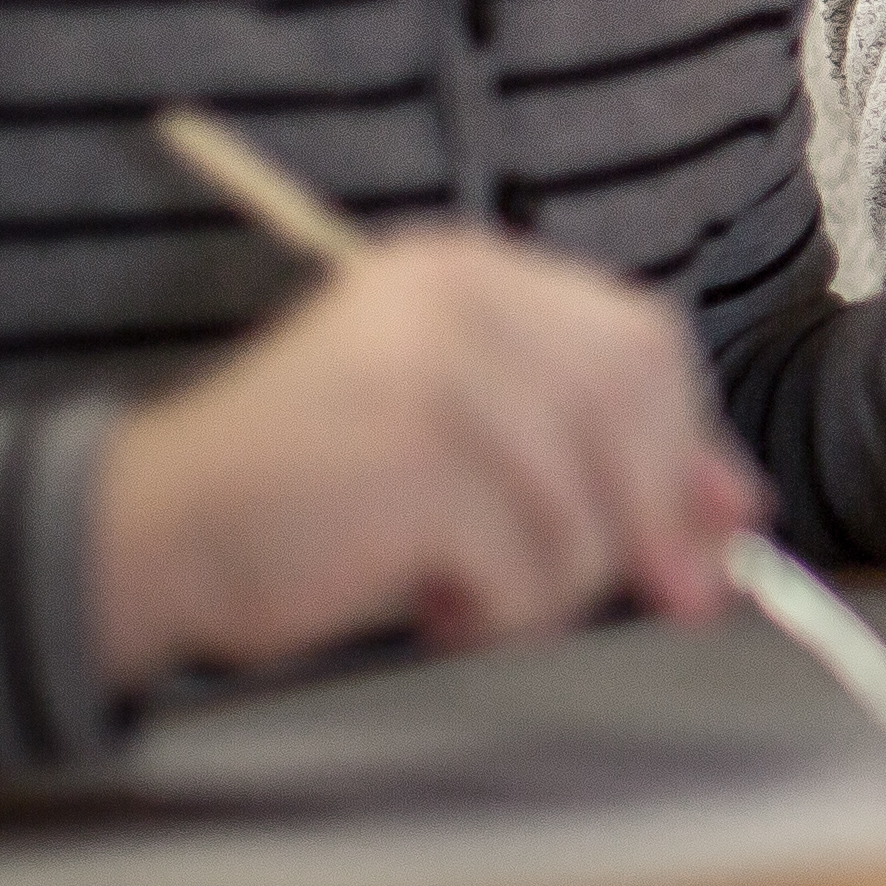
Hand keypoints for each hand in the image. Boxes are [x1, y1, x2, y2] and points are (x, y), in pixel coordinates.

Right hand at [88, 229, 758, 688]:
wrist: (148, 534)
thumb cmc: (309, 496)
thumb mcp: (465, 448)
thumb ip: (595, 455)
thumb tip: (738, 512)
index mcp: (470, 273)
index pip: (637, 342)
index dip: (687, 440)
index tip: (719, 526)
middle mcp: (459, 301)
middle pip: (633, 409)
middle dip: (657, 519)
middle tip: (659, 596)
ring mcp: (437, 373)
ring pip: (588, 504)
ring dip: (553, 585)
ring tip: (472, 594)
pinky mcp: (416, 458)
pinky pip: (531, 563)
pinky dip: (502, 611)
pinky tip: (436, 606)